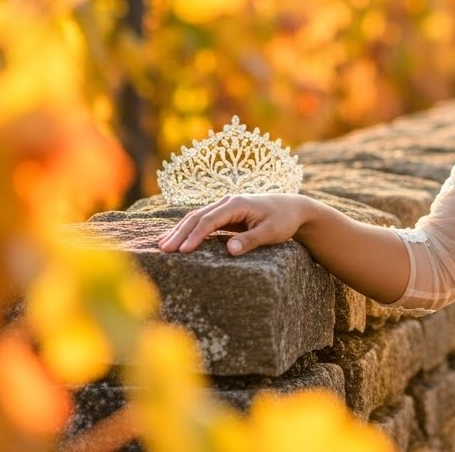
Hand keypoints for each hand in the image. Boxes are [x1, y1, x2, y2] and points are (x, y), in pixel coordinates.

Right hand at [156, 193, 310, 254]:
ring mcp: (225, 207)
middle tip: (163, 251)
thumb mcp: (272, 232)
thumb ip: (251, 240)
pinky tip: (176, 239)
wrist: (293, 208)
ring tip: (162, 246)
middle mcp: (227, 202)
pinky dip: (188, 230)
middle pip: (197, 217)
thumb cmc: (284, 220)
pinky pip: (202, 221)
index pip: (210, 220)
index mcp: (237, 204)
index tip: (183, 251)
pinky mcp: (225, 214)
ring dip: (179, 231)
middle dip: (179, 233)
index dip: (195, 236)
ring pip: (196, 217)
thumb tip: (230, 250)